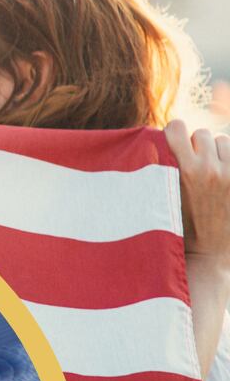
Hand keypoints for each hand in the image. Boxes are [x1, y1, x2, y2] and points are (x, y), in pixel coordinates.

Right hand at [168, 121, 229, 264]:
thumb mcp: (162, 197)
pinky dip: (228, 160)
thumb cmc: (177, 226)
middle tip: (191, 164)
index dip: (173, 133)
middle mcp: (208, 168)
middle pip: (201, 133)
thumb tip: (158, 141)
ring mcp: (229, 173)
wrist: (209, 252)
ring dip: (215, 151)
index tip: (171, 144)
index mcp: (182, 170)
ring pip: (222, 140)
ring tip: (209, 170)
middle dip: (195, 145)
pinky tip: (222, 175)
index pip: (176, 127)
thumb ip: (163, 169)